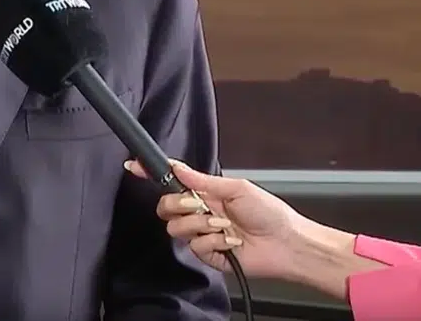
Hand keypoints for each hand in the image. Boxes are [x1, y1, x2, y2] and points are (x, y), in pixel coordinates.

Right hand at [124, 159, 307, 279]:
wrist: (286, 243)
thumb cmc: (270, 213)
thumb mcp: (237, 188)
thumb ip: (203, 180)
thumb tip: (179, 168)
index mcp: (206, 193)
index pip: (172, 182)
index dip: (151, 174)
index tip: (135, 166)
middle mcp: (201, 213)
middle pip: (166, 207)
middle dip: (178, 204)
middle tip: (199, 204)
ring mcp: (203, 234)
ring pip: (177, 228)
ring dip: (201, 224)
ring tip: (223, 225)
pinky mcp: (208, 254)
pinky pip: (195, 246)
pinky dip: (214, 242)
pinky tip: (230, 241)